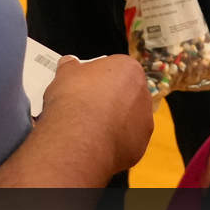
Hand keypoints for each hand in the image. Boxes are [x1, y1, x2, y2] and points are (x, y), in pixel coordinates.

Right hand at [39, 54, 154, 175]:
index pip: (116, 69)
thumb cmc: (74, 98)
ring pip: (128, 120)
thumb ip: (70, 67)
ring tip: (90, 129)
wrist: (79, 138)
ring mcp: (144, 122)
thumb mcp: (65, 74)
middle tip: (88, 107)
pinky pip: (126, 142)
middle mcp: (143, 94)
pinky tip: (95, 144)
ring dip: (114, 123)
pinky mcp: (140, 146)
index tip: (86, 86)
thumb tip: (69, 63)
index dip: (100, 78)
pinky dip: (113, 143)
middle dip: (110, 100)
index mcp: (130, 69)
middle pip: (126, 94)